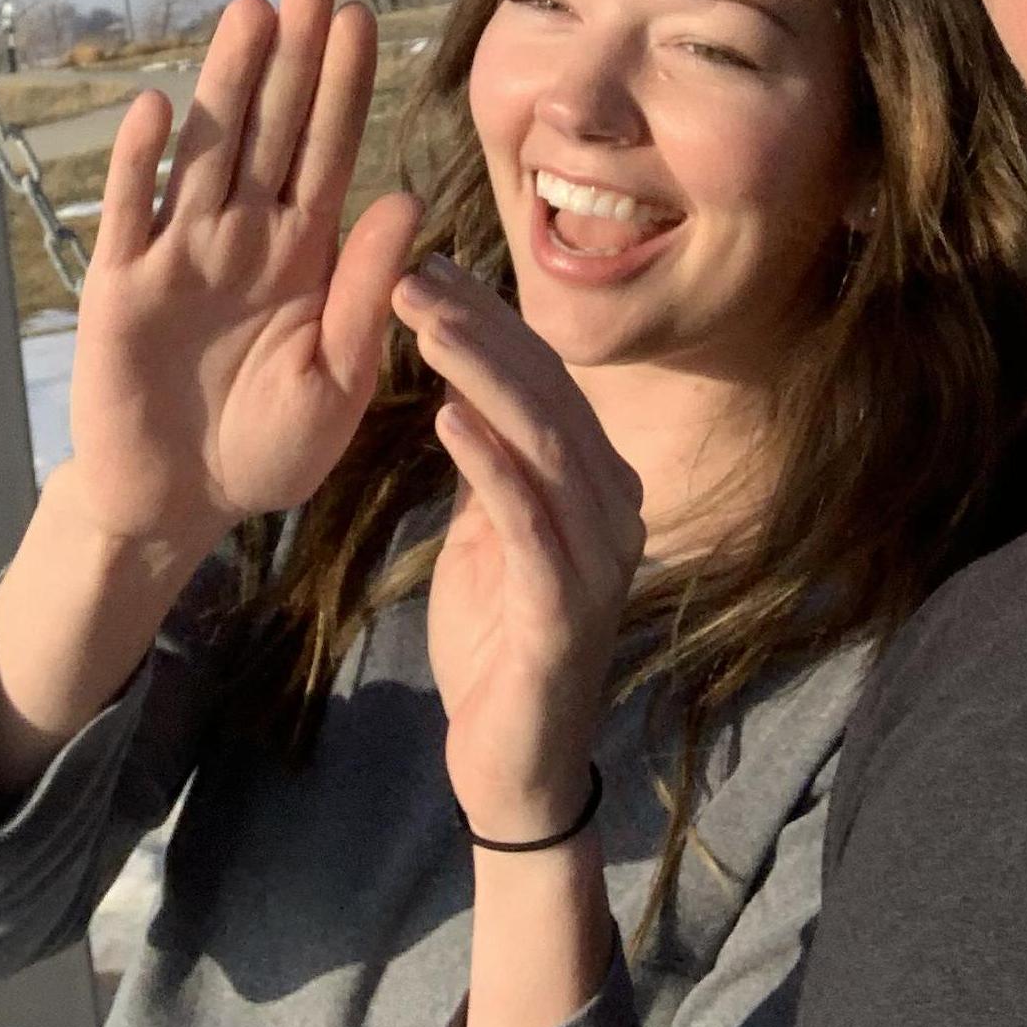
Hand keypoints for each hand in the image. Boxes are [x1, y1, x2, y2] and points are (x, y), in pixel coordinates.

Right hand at [52, 0, 421, 561]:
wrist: (181, 504)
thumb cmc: (267, 446)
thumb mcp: (336, 381)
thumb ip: (366, 294)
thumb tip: (407, 199)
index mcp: (304, 252)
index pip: (331, 150)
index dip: (345, 86)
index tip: (364, 18)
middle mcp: (243, 234)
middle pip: (273, 127)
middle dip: (292, 54)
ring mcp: (179, 252)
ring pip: (207, 151)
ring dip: (226, 82)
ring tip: (249, 13)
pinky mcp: (120, 286)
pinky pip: (131, 213)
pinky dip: (140, 163)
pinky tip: (156, 106)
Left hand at [394, 258, 645, 841]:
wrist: (508, 762)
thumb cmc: (495, 639)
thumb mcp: (486, 531)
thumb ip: (490, 462)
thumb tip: (462, 379)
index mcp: (599, 484)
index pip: (545, 379)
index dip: (488, 319)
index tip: (427, 265)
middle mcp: (615, 509)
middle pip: (547, 395)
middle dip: (478, 328)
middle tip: (411, 273)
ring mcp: (600, 561)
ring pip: (544, 443)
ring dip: (479, 376)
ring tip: (421, 322)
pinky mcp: (567, 612)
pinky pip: (530, 524)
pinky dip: (490, 467)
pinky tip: (445, 420)